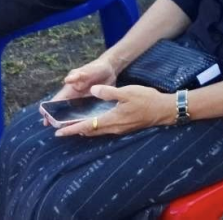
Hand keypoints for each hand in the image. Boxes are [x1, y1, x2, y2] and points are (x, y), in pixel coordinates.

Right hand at [41, 57, 117, 124]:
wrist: (110, 68)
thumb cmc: (95, 68)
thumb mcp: (87, 71)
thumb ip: (78, 75)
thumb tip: (66, 80)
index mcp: (70, 90)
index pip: (56, 101)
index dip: (49, 110)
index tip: (45, 121)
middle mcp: (75, 98)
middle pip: (63, 111)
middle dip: (58, 120)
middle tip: (57, 128)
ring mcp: (83, 102)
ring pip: (74, 115)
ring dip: (71, 122)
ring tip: (69, 131)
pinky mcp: (93, 105)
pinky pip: (86, 115)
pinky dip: (83, 121)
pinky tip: (84, 129)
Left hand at [53, 85, 172, 137]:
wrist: (163, 110)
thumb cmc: (146, 99)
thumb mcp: (127, 92)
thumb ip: (109, 92)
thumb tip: (93, 90)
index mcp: (111, 119)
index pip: (87, 126)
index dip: (72, 129)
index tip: (58, 133)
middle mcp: (113, 128)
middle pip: (90, 131)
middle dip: (75, 131)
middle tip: (62, 130)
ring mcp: (119, 129)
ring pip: (98, 131)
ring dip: (85, 129)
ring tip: (75, 126)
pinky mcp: (125, 127)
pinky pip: (105, 129)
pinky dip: (96, 126)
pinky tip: (95, 121)